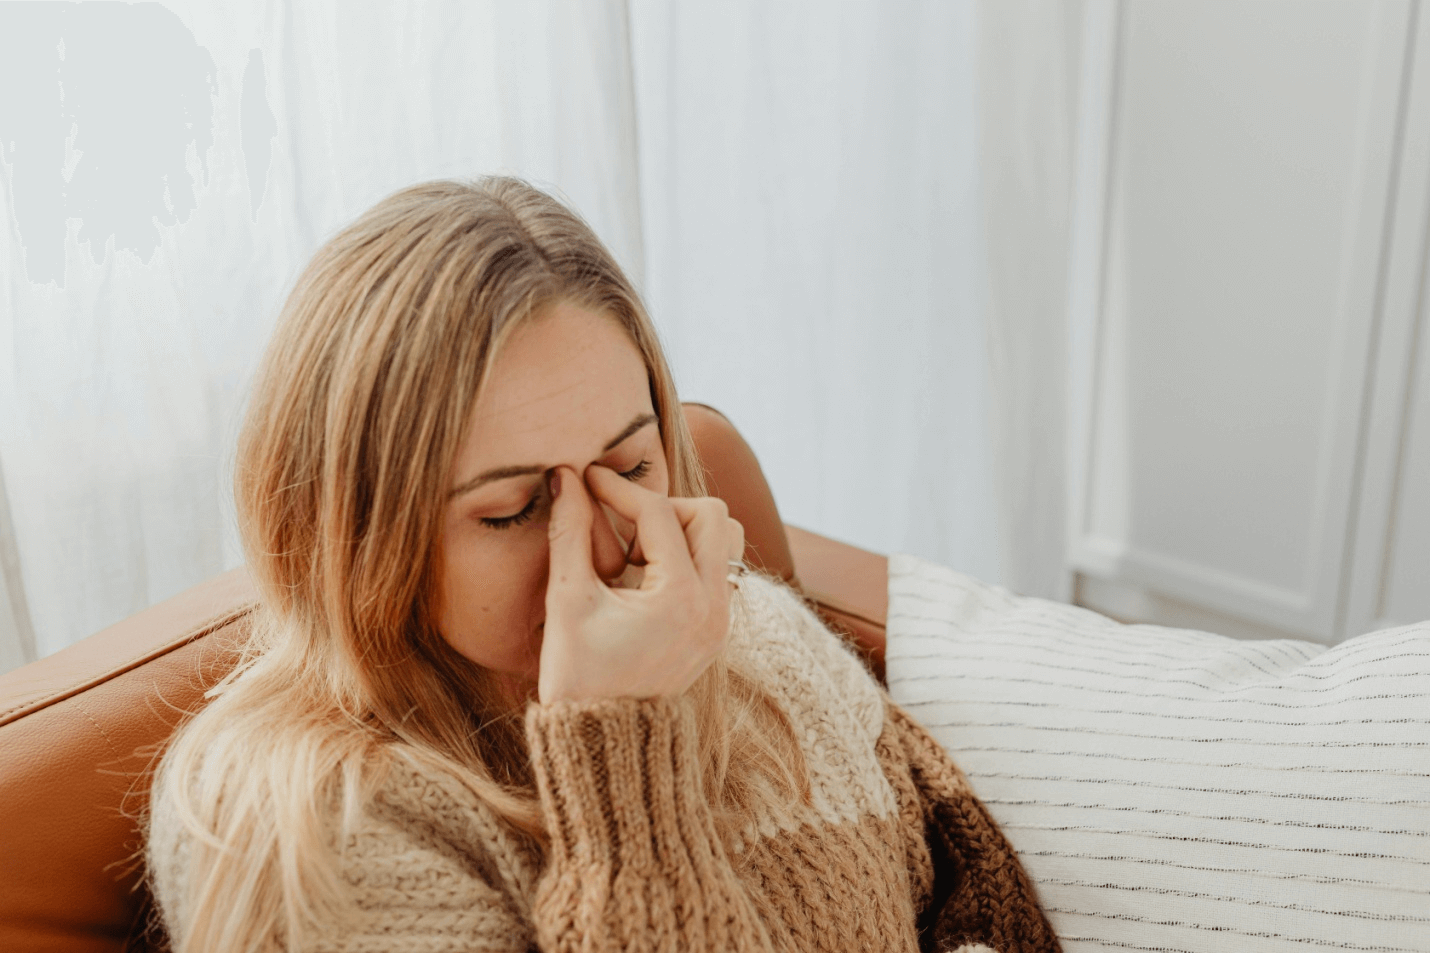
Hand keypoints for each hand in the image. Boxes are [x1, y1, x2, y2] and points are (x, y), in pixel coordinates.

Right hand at [538, 463, 744, 703]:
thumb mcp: (567, 601)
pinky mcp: (717, 630)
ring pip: (727, 541)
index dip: (617, 489)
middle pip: (712, 515)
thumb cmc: (578, 677)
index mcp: (680, 598)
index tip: (586, 481)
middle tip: (621, 530)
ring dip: (685, 531)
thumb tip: (564, 478)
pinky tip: (647, 576)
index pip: (658, 513)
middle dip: (664, 508)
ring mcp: (721, 621)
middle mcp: (714, 607)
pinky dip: (690, 558)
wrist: (604, 743)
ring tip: (639, 554)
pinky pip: (720, 570)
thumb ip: (569, 533)